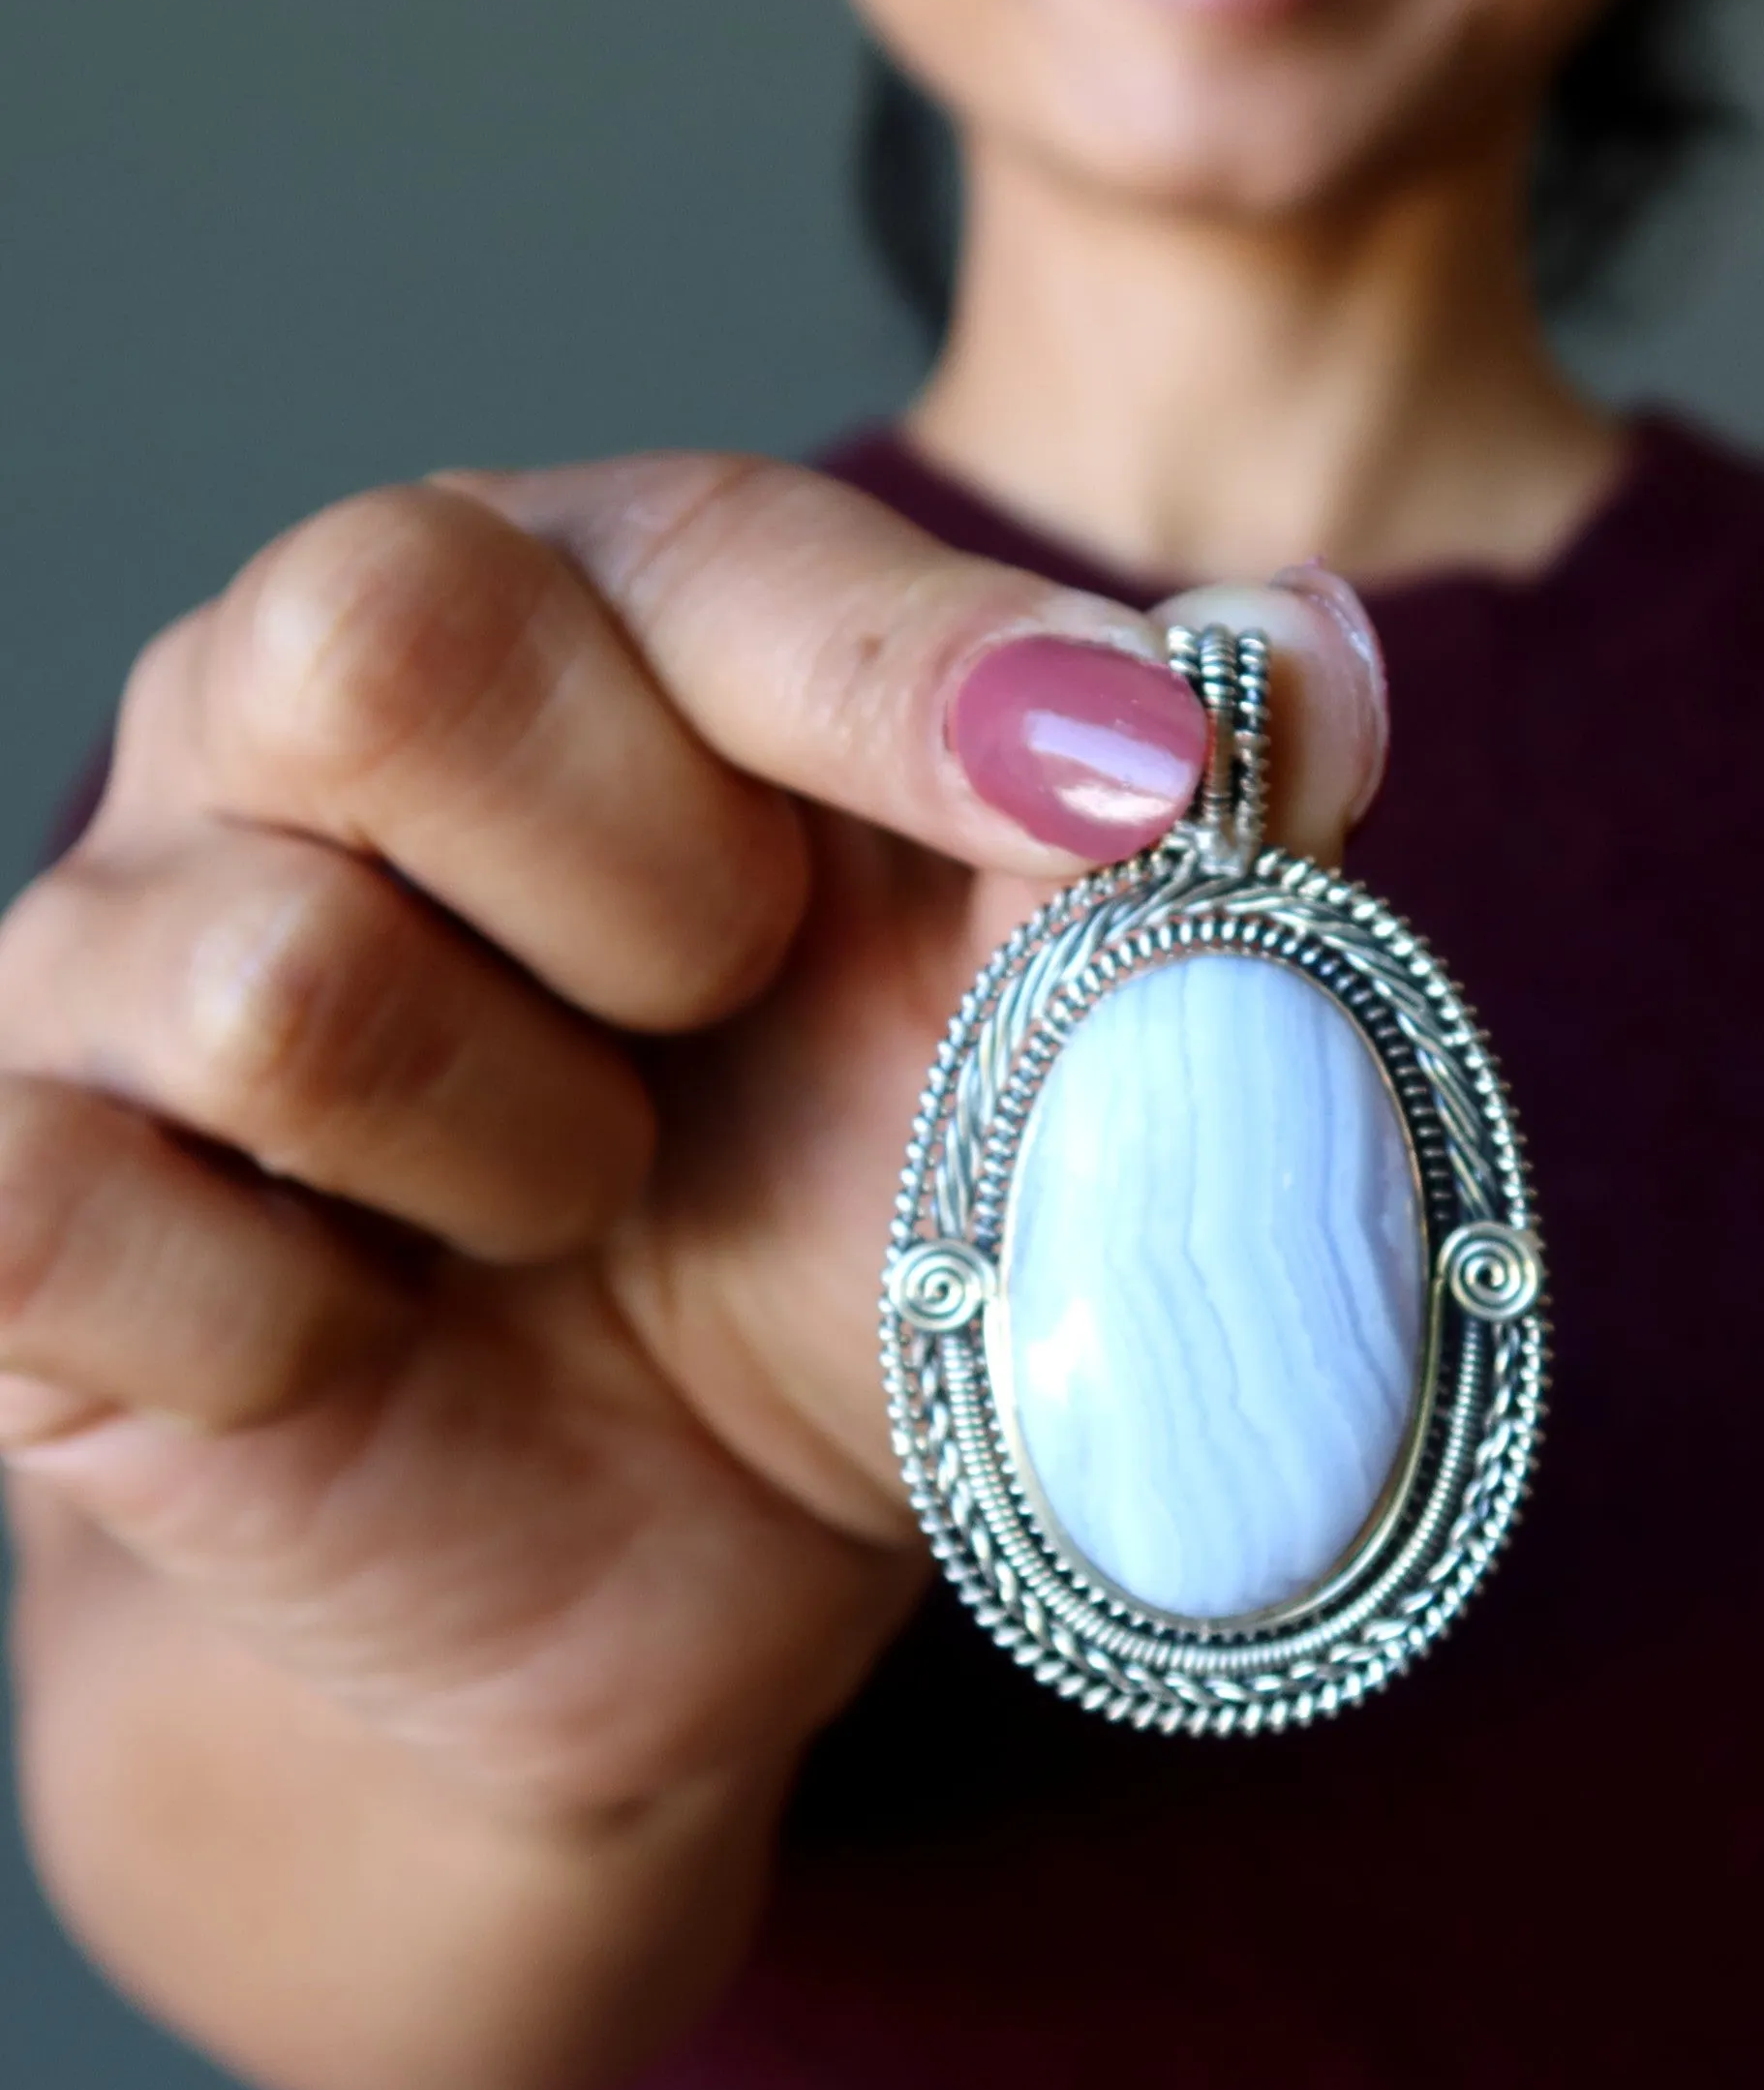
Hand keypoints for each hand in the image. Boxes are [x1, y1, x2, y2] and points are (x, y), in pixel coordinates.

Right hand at [0, 456, 1386, 1827]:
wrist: (692, 1535)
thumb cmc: (873, 1225)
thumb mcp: (1048, 1035)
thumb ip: (1171, 841)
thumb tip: (1309, 657)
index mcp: (568, 624)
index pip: (691, 553)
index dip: (920, 677)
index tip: (1134, 788)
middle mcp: (291, 731)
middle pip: (378, 642)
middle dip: (651, 893)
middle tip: (722, 1019)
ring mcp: (120, 962)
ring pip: (278, 976)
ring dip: (523, 1150)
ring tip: (591, 1207)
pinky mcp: (23, 1214)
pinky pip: (70, 1220)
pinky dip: (305, 1324)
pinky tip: (391, 1337)